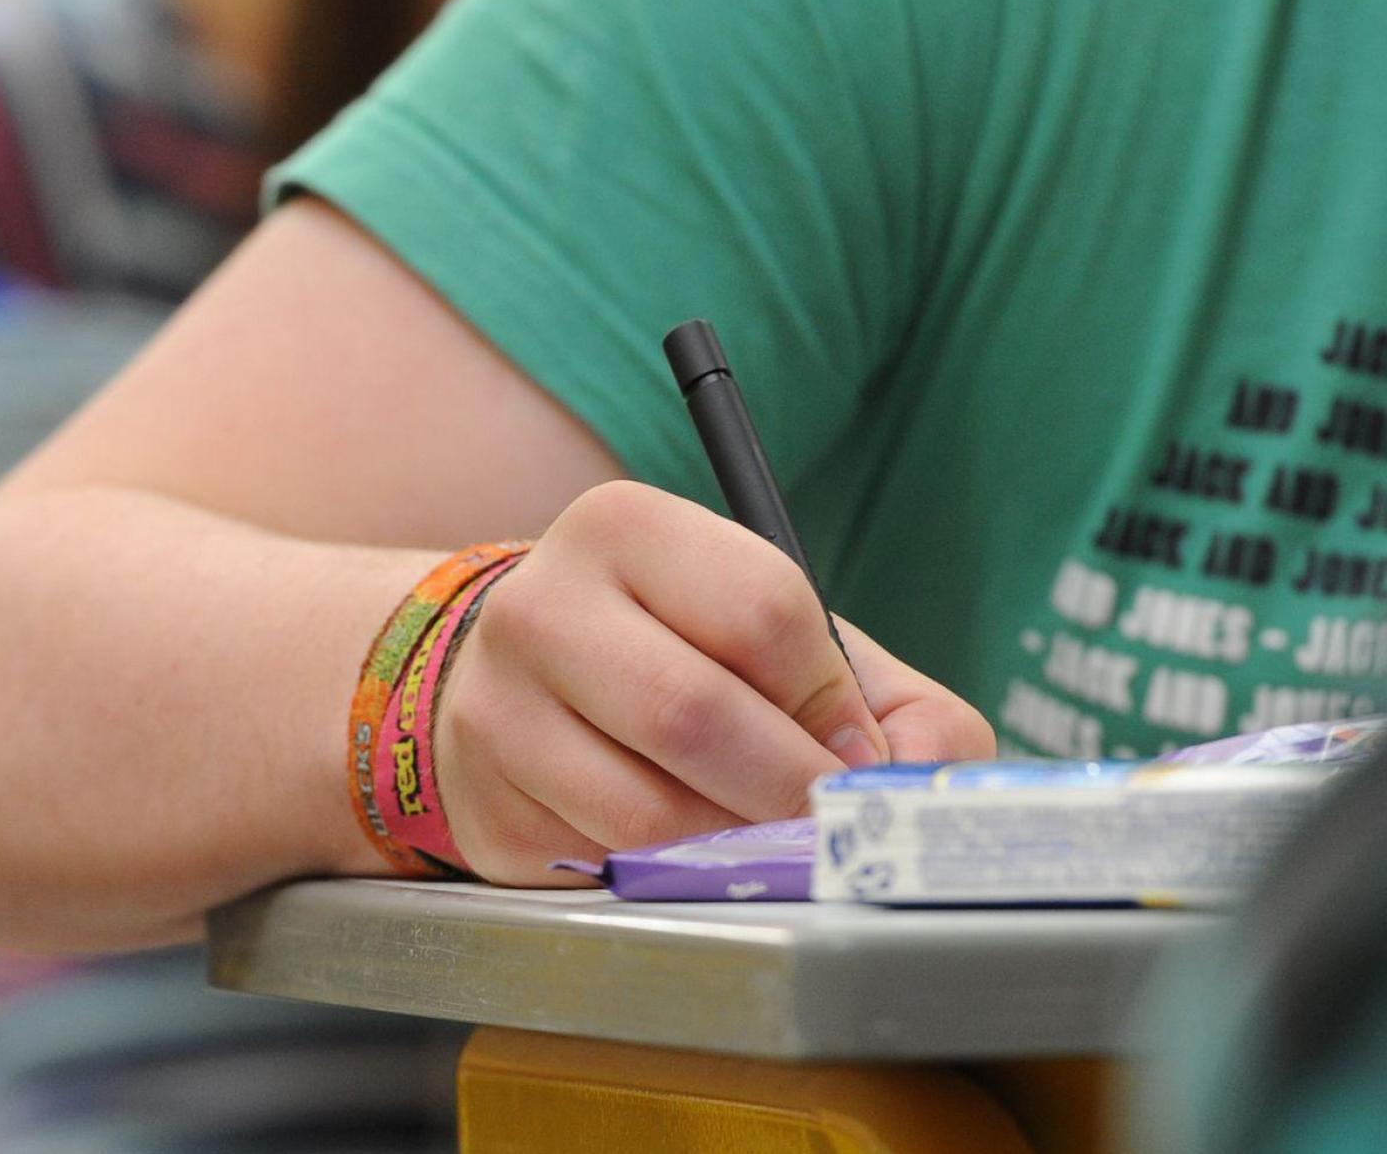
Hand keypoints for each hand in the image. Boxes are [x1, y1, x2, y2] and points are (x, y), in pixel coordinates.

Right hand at [434, 481, 993, 883]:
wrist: (518, 682)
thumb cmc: (678, 653)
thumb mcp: (783, 640)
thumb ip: (891, 703)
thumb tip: (917, 787)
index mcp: (625, 528)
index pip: (762, 610)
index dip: (829, 701)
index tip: (849, 747)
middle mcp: (542, 605)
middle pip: (693, 714)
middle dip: (788, 790)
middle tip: (824, 821)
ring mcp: (497, 709)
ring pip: (646, 813)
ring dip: (730, 845)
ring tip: (750, 832)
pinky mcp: (486, 806)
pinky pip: (604, 867)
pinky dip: (668, 876)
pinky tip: (675, 847)